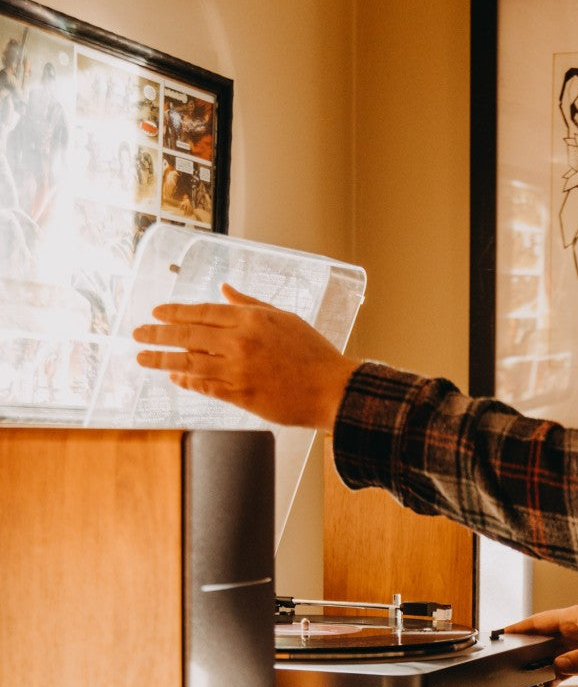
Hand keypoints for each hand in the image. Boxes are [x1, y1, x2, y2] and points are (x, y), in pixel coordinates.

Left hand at [133, 284, 358, 429]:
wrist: (331, 389)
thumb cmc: (313, 353)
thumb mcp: (284, 318)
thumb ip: (250, 304)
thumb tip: (226, 290)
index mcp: (251, 319)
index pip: (202, 311)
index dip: (175, 312)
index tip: (156, 312)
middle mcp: (239, 343)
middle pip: (188, 335)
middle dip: (158, 334)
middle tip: (137, 334)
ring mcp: (238, 371)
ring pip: (189, 362)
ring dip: (162, 359)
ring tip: (142, 358)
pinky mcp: (241, 396)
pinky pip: (205, 387)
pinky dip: (186, 381)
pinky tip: (174, 377)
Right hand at [506, 605, 577, 676]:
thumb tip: (556, 667)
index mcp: (577, 617)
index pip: (540, 621)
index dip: (520, 627)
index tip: (501, 634)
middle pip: (544, 639)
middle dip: (528, 651)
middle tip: (508, 665)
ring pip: (556, 654)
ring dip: (544, 666)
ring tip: (525, 680)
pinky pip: (570, 666)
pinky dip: (559, 674)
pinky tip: (550, 684)